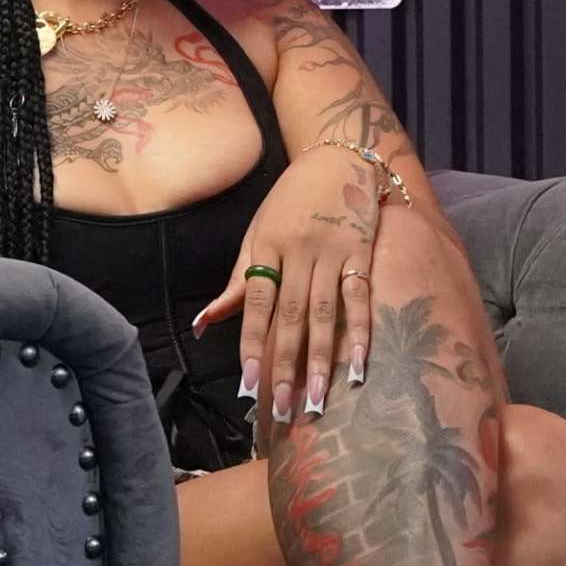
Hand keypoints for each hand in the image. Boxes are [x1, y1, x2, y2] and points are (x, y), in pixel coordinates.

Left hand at [194, 147, 385, 425]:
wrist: (339, 157)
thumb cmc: (291, 200)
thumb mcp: (257, 233)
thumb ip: (237, 282)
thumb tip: (203, 326)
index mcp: (267, 247)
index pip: (256, 303)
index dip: (251, 343)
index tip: (249, 382)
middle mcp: (299, 252)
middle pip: (291, 316)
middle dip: (286, 364)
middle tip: (284, 407)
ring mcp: (333, 253)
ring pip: (325, 313)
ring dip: (322, 358)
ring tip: (318, 398)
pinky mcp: (362, 253)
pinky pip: (361, 298)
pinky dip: (361, 332)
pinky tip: (360, 364)